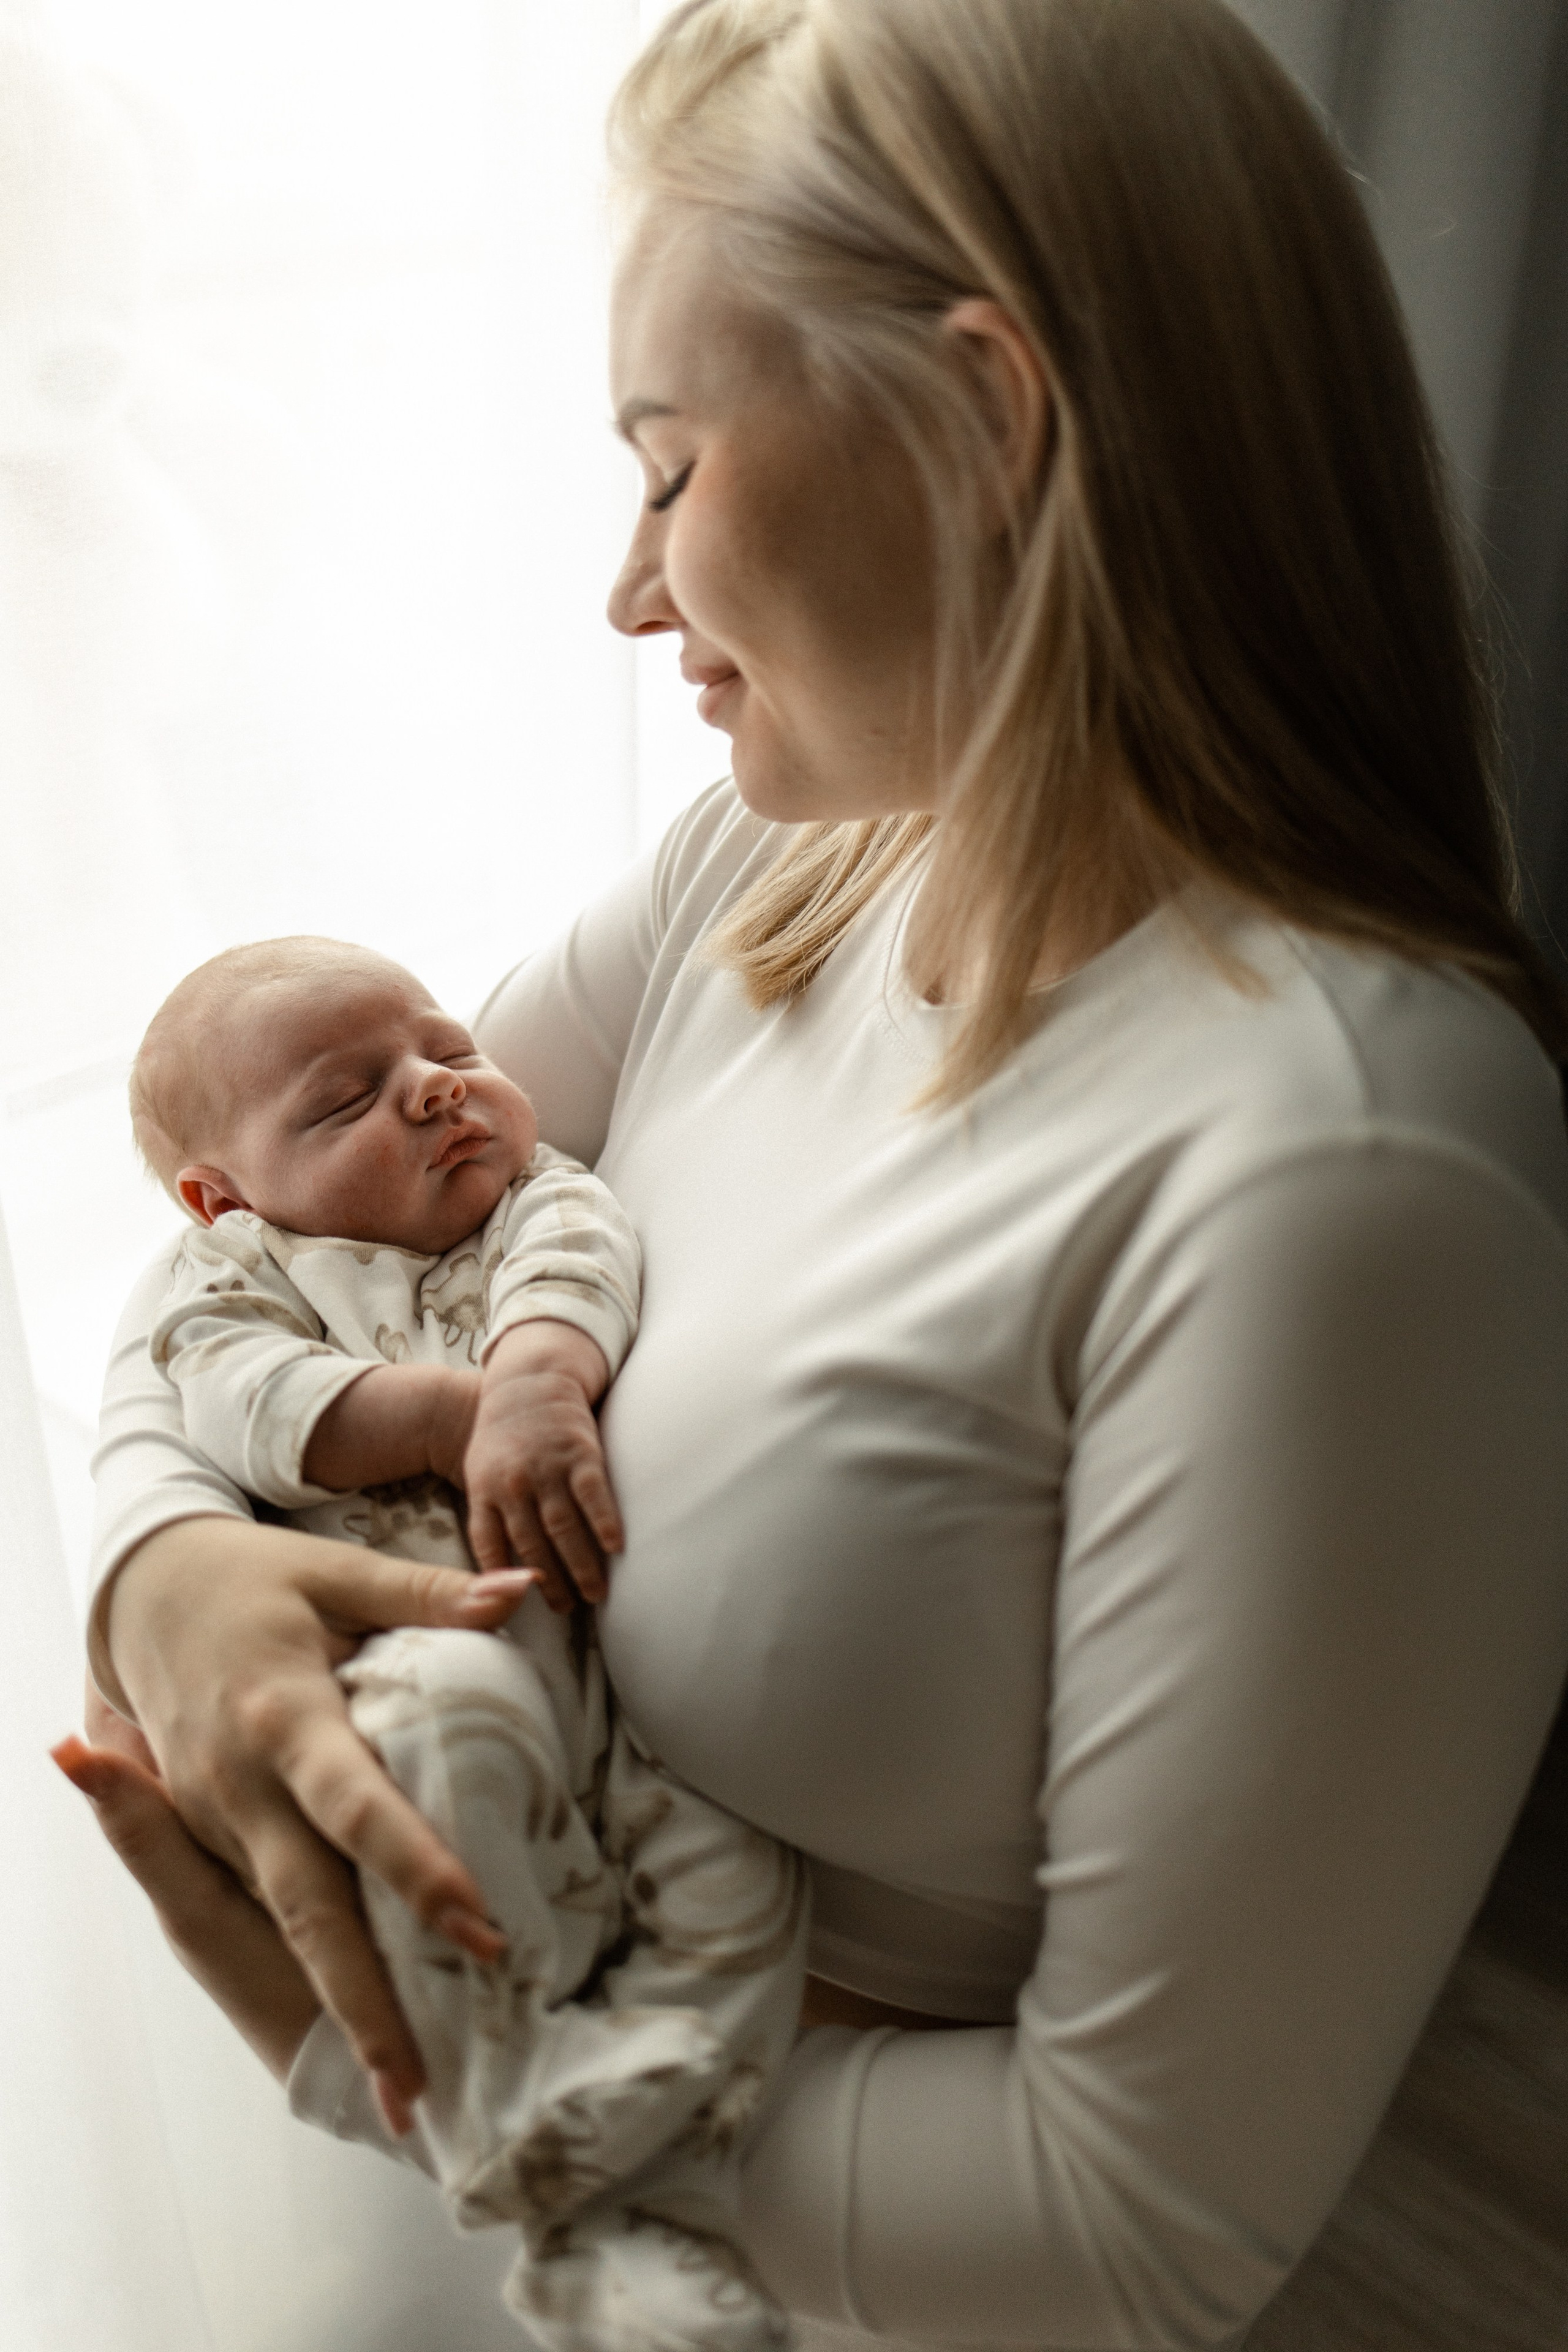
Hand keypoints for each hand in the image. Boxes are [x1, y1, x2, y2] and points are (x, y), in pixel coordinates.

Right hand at [101, 1515, 534, 2130]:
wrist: (142, 1587)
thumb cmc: (253, 1574)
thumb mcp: (337, 1570)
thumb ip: (428, 1595)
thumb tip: (523, 1591)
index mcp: (286, 1718)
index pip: (360, 1809)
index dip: (419, 1870)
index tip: (480, 1930)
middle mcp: (243, 1784)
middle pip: (311, 1912)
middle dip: (366, 2006)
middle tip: (423, 2089)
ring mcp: (216, 1816)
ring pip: (285, 1928)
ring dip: (340, 2008)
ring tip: (404, 2087)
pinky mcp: (206, 1829)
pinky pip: (265, 1907)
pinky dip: (307, 1967)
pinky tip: (358, 2024)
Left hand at [466, 1321, 623, 1609]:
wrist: (528, 1380)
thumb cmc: (504, 1437)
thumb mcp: (479, 1473)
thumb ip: (489, 1515)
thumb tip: (499, 1573)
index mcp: (484, 1491)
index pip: (490, 1546)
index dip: (503, 1579)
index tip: (520, 1606)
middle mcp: (513, 1484)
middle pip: (532, 1545)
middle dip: (551, 1584)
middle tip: (568, 1610)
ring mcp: (547, 1468)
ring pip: (564, 1528)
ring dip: (581, 1566)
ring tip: (595, 1594)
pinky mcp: (580, 1453)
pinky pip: (593, 1495)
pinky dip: (604, 1522)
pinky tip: (616, 1547)